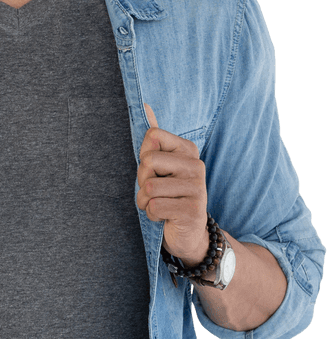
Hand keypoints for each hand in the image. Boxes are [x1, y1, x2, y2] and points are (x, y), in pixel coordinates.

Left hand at [136, 104, 208, 265]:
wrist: (188, 233)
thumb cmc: (169, 195)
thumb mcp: (161, 165)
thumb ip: (154, 138)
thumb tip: (145, 105)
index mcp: (188, 150)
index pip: (151, 137)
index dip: (144, 158)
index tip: (155, 170)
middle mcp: (196, 166)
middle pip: (147, 162)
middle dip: (142, 181)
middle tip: (155, 191)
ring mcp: (197, 188)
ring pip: (149, 188)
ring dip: (145, 202)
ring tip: (159, 205)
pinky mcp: (192, 211)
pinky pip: (154, 207)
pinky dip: (151, 216)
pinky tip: (164, 217)